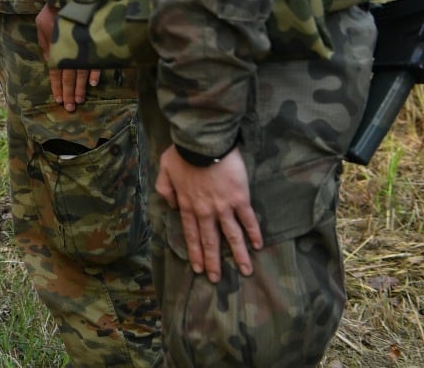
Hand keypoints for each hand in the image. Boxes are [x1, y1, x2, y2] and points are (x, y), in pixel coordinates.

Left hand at [36, 4, 101, 110]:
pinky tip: (93, 83)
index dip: (57, 86)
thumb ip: (45, 44)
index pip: (55, 72)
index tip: (59, 100)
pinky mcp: (92, 42)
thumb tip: (48, 62)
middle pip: (68, 76)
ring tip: (80, 100)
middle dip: (69, 93)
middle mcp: (67, 50)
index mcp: (54, 48)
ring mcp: (80, 47)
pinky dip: (94, 72)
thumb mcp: (41, 25)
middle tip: (71, 108)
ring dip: (80, 88)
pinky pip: (94, 60)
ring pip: (81, 72)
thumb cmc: (52, 9)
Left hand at [155, 145, 261, 282]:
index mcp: (187, 205)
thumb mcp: (164, 170)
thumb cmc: (182, 153)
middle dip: (213, 262)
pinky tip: (258, 245)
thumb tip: (172, 205)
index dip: (195, 253)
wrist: (203, 143)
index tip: (198, 269)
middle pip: (210, 241)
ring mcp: (223, 207)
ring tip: (245, 271)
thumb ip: (165, 190)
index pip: (191, 234)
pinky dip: (254, 233)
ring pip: (231, 236)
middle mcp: (205, 211)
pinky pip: (248, 220)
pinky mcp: (240, 199)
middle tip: (217, 279)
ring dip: (238, 255)